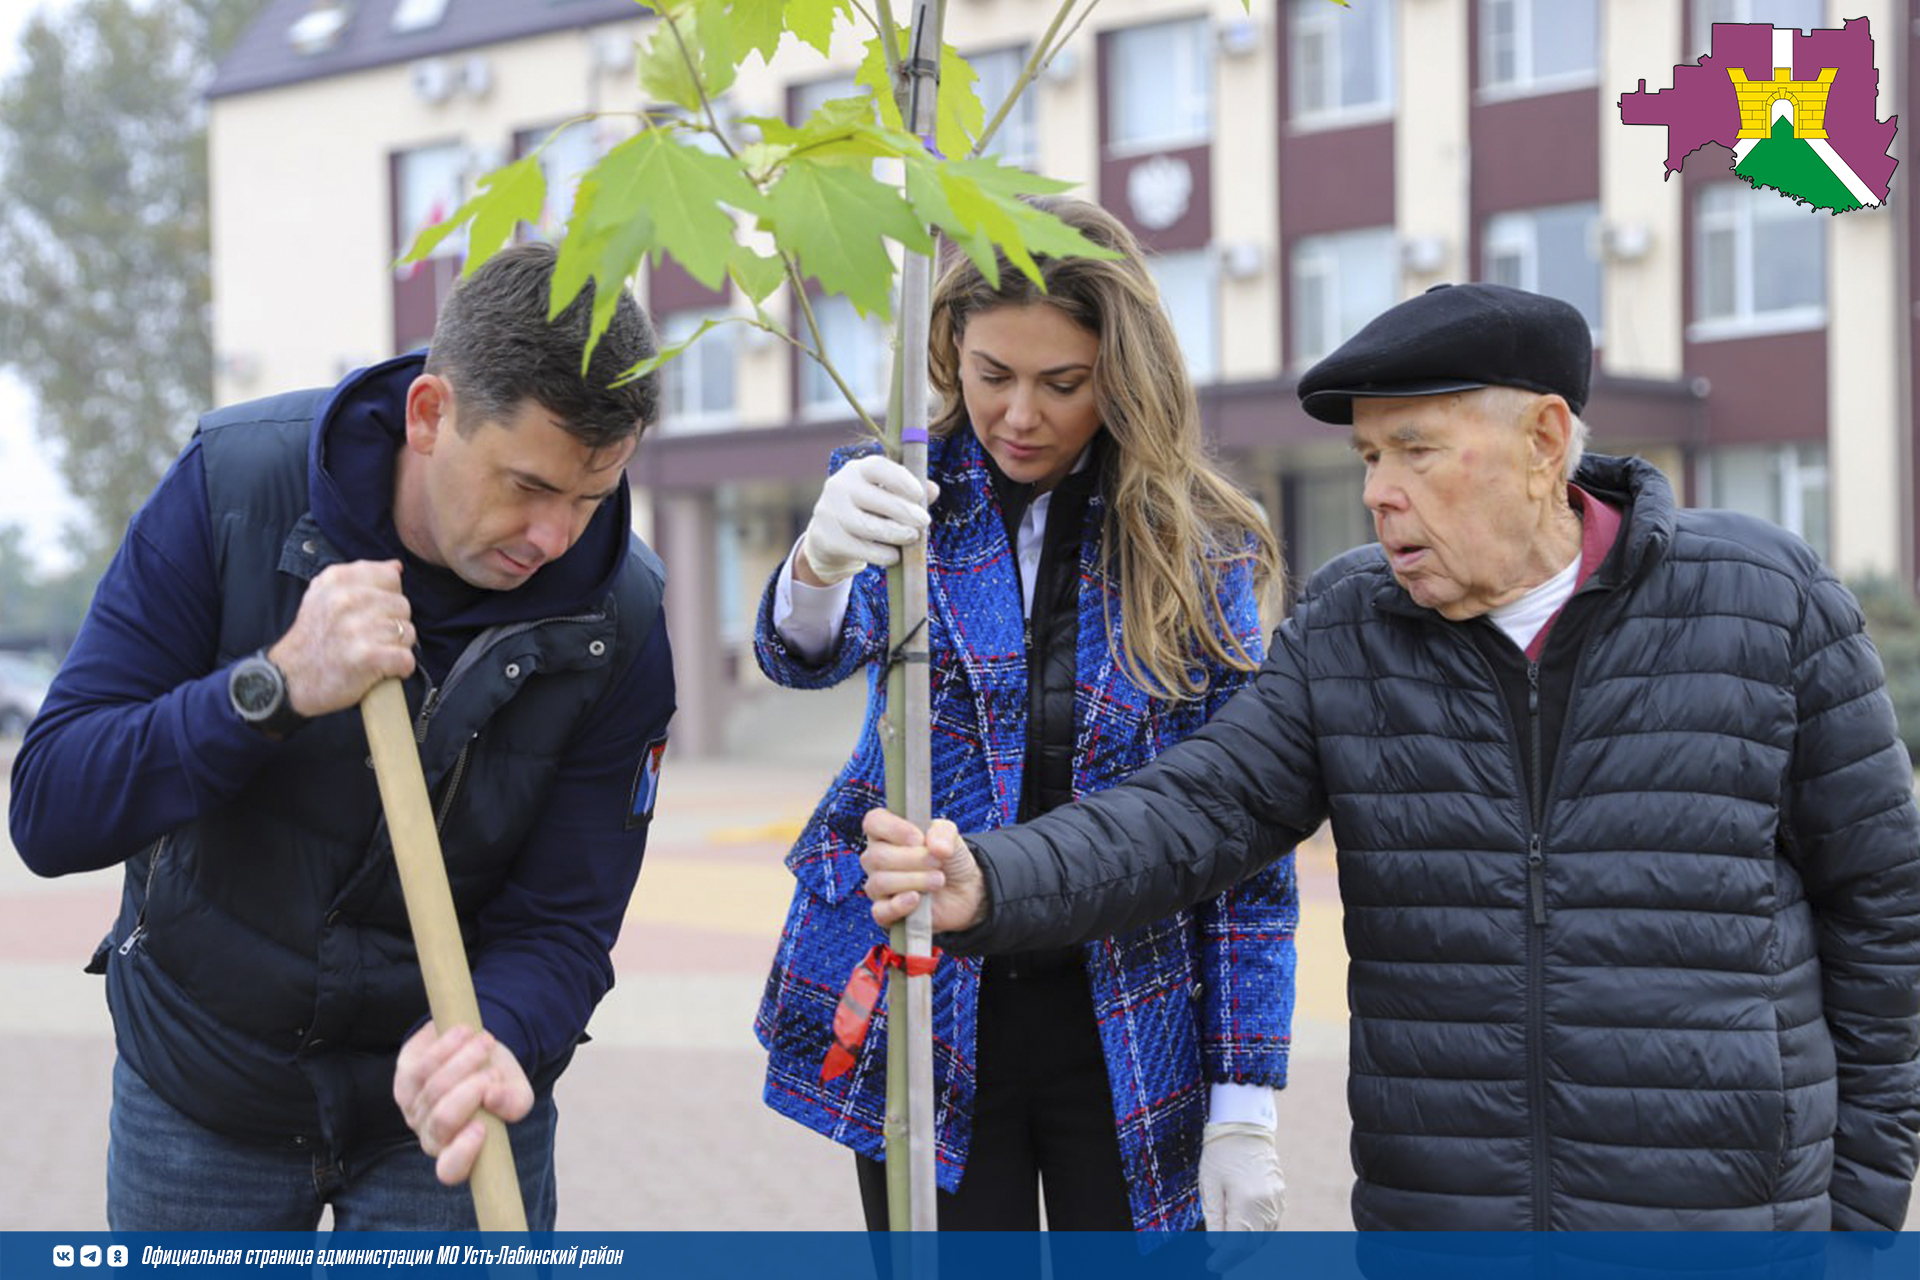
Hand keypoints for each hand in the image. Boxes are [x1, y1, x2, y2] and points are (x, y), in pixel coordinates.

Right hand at [267, 560, 415, 716]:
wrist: (288, 679)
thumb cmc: (313, 639)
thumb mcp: (323, 596)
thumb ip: (360, 578)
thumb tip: (395, 567)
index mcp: (337, 580)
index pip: (390, 577)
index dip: (386, 598)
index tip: (370, 613)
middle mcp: (346, 599)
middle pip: (402, 606)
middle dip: (393, 624)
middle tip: (370, 638)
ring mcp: (357, 628)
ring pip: (407, 632)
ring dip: (396, 648)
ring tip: (373, 653)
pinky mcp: (367, 656)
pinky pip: (406, 658)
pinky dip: (399, 668)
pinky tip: (382, 669)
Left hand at [394, 1023, 533, 1186]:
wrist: (476, 1049)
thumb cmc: (497, 1081)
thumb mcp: (516, 1090)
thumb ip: (515, 1101)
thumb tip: (494, 1098)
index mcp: (460, 1151)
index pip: (451, 1169)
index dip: (462, 1153)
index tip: (482, 1128)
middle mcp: (432, 1136)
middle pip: (442, 1121)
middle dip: (470, 1092)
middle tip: (494, 1072)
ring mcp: (413, 1109)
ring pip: (433, 1088)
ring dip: (463, 1062)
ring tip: (486, 1042)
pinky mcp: (404, 1079)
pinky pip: (422, 1065)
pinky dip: (446, 1047)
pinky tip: (465, 1032)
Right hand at [798, 455, 938, 585]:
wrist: (829, 536)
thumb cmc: (867, 511)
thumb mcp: (885, 496)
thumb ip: (910, 492)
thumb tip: (934, 490)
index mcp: (856, 470)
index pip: (877, 467)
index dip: (900, 480)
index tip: (918, 494)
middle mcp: (839, 486)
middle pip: (874, 498)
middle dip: (903, 511)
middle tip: (924, 522)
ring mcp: (829, 512)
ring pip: (867, 525)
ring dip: (895, 533)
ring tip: (912, 537)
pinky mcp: (827, 538)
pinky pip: (859, 548)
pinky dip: (881, 554)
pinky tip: (894, 556)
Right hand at [859, 812, 985, 931]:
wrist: (963, 890)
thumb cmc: (948, 859)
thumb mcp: (951, 836)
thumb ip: (943, 833)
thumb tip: (935, 847)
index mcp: (886, 833)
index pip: (873, 822)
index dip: (894, 829)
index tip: (918, 838)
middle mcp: (876, 858)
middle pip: (878, 856)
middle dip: (913, 859)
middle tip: (937, 862)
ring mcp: (878, 887)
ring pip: (880, 882)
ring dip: (915, 880)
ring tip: (938, 880)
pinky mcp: (885, 913)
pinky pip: (880, 911)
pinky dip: (899, 905)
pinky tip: (916, 899)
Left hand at [1201, 1122, 1284, 1268]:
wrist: (1245, 1125)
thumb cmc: (1221, 1152)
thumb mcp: (1209, 1183)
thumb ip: (1214, 1216)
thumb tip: (1216, 1244)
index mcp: (1246, 1200)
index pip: (1237, 1241)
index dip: (1225, 1257)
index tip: (1213, 1266)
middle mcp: (1266, 1203)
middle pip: (1254, 1243)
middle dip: (1237, 1258)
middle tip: (1221, 1266)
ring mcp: (1277, 1199)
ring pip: (1265, 1236)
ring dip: (1249, 1248)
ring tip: (1232, 1256)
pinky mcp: (1280, 1194)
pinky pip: (1272, 1223)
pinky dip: (1260, 1234)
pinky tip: (1247, 1237)